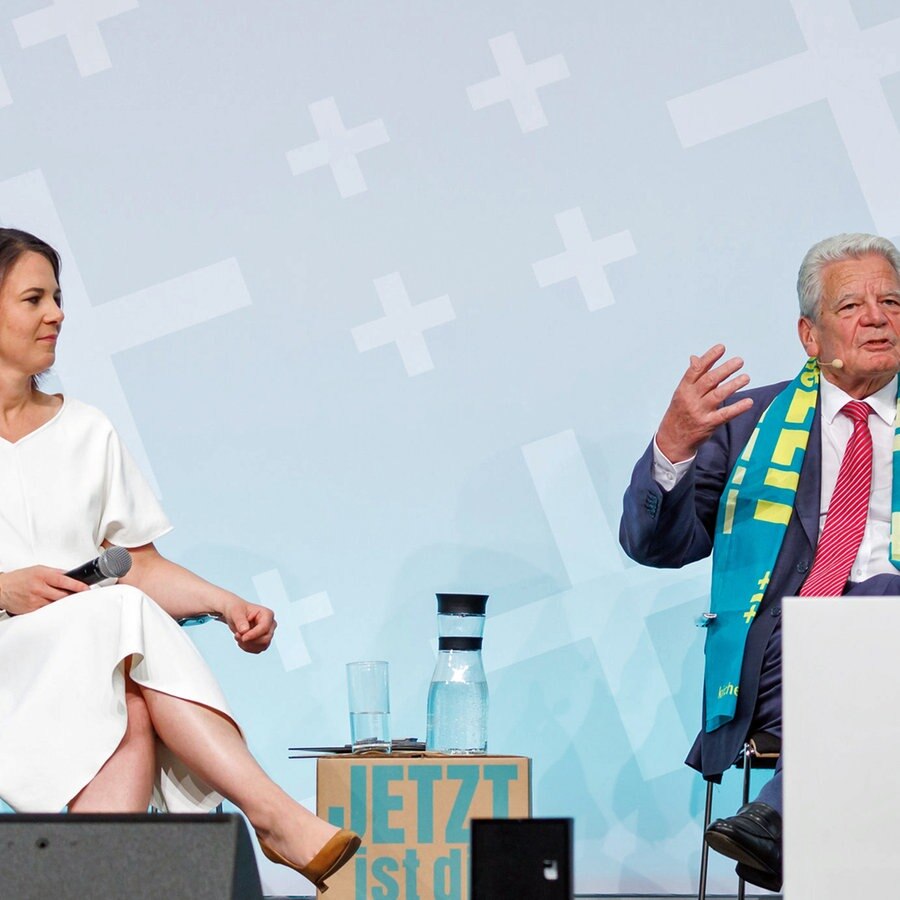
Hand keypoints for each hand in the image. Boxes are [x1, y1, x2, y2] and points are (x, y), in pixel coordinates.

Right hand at [0, 565, 87, 615]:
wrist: (2, 589)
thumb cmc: (19, 578)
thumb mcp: (38, 569)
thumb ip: (55, 573)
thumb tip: (70, 576)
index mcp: (42, 575)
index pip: (64, 581)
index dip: (77, 586)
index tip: (87, 589)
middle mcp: (39, 588)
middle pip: (63, 595)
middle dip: (74, 596)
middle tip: (82, 596)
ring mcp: (35, 601)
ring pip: (57, 604)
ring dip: (64, 603)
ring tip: (69, 601)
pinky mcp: (32, 610)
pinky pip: (47, 611)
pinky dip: (53, 609)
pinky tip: (55, 606)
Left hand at [219, 594, 276, 653]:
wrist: (234, 614)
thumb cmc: (237, 609)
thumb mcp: (236, 612)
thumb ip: (240, 620)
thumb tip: (245, 630)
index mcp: (267, 614)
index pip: (264, 628)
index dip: (253, 635)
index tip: (243, 637)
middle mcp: (270, 624)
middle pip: (265, 639)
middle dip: (250, 640)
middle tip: (237, 635)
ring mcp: (267, 633)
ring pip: (262, 646)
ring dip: (248, 645)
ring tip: (238, 636)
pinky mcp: (263, 641)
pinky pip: (258, 650)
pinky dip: (247, 648)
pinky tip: (241, 640)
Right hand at [656, 344, 753, 462]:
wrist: (672, 439)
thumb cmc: (679, 413)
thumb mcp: (681, 394)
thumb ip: (692, 377)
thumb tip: (695, 358)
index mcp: (683, 389)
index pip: (696, 370)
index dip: (709, 357)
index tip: (721, 348)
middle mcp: (690, 399)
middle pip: (709, 381)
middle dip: (725, 369)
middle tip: (739, 361)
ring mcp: (699, 412)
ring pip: (718, 395)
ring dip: (733, 385)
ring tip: (746, 377)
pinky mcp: (708, 424)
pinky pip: (725, 415)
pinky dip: (737, 408)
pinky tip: (748, 402)